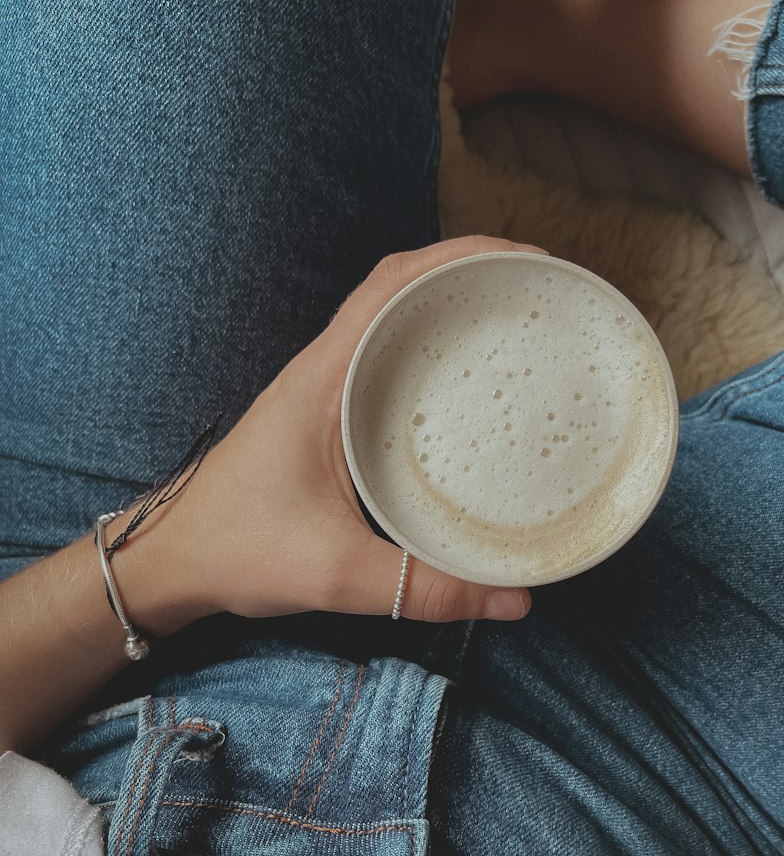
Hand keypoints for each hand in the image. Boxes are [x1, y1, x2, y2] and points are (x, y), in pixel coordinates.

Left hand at [133, 236, 539, 624]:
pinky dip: (431, 348)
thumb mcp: (337, 574)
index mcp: (323, 381)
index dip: (460, 256)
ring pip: (393, 319)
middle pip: (402, 287)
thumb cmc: (238, 550)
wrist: (174, 560)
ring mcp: (324, 388)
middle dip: (471, 272)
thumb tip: (515, 600)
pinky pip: (386, 359)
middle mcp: (324, 369)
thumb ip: (424, 587)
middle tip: (538, 287)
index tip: (523, 258)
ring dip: (450, 304)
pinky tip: (471, 381)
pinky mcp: (328, 415)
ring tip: (517, 318)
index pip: (392, 284)